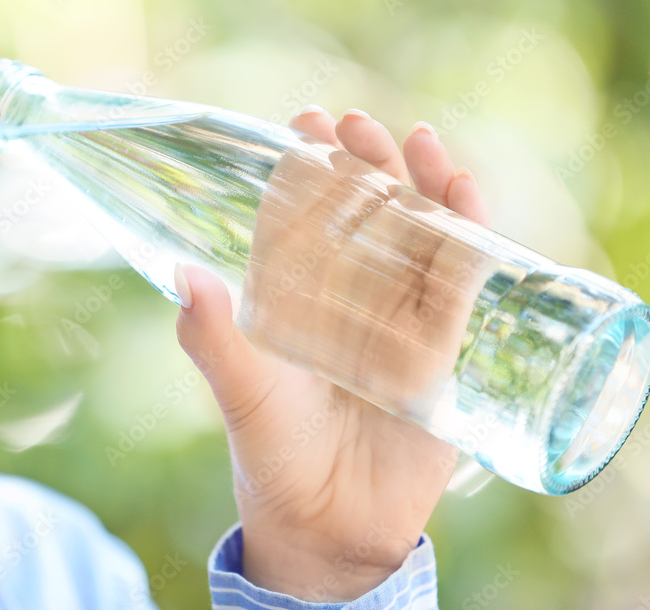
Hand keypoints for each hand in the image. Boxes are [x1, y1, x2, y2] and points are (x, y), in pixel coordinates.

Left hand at [175, 107, 490, 600]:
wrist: (334, 527)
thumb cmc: (274, 457)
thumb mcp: (243, 396)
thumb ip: (215, 342)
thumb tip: (183, 277)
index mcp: (294, 301)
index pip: (300, 219)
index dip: (303, 170)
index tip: (303, 122)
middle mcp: (347, 300)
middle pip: (360, 215)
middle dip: (359, 165)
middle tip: (351, 122)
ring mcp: (399, 318)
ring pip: (414, 236)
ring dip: (416, 185)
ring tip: (412, 136)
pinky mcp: (446, 345)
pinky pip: (461, 280)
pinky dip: (466, 232)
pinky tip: (463, 189)